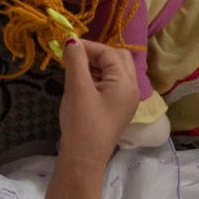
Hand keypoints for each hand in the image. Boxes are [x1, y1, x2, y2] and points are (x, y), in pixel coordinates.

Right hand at [57, 39, 139, 164]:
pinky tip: (81, 83)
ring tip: (75, 70)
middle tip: (74, 57)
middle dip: (97, 54)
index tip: (66, 46)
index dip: (88, 46)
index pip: (109, 52)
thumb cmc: (82, 122)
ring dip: (96, 66)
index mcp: (126, 82)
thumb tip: (71, 40)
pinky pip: (111, 84)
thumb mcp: (77, 88)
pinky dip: (97, 78)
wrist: (83, 158)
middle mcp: (132, 88)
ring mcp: (126, 99)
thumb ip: (76, 61)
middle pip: (118, 58)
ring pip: (115, 71)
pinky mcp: (118, 108)